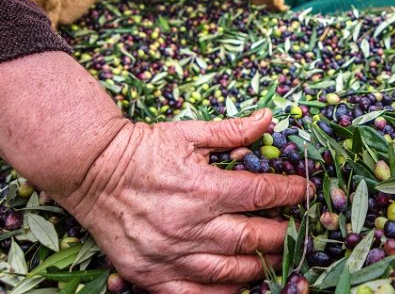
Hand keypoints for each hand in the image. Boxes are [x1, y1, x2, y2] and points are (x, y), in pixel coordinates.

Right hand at [57, 109, 306, 292]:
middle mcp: (191, 225)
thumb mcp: (188, 132)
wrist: (90, 170)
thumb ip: (232, 131)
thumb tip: (269, 119)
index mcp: (203, 188)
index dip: (289, 193)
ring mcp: (171, 254)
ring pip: (230, 271)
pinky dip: (222, 293)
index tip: (304, 191)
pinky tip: (241, 286)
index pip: (262, 195)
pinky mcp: (151, 273)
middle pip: (253, 239)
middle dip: (282, 235)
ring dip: (260, 267)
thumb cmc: (143, 149)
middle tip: (296, 230)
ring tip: (275, 258)